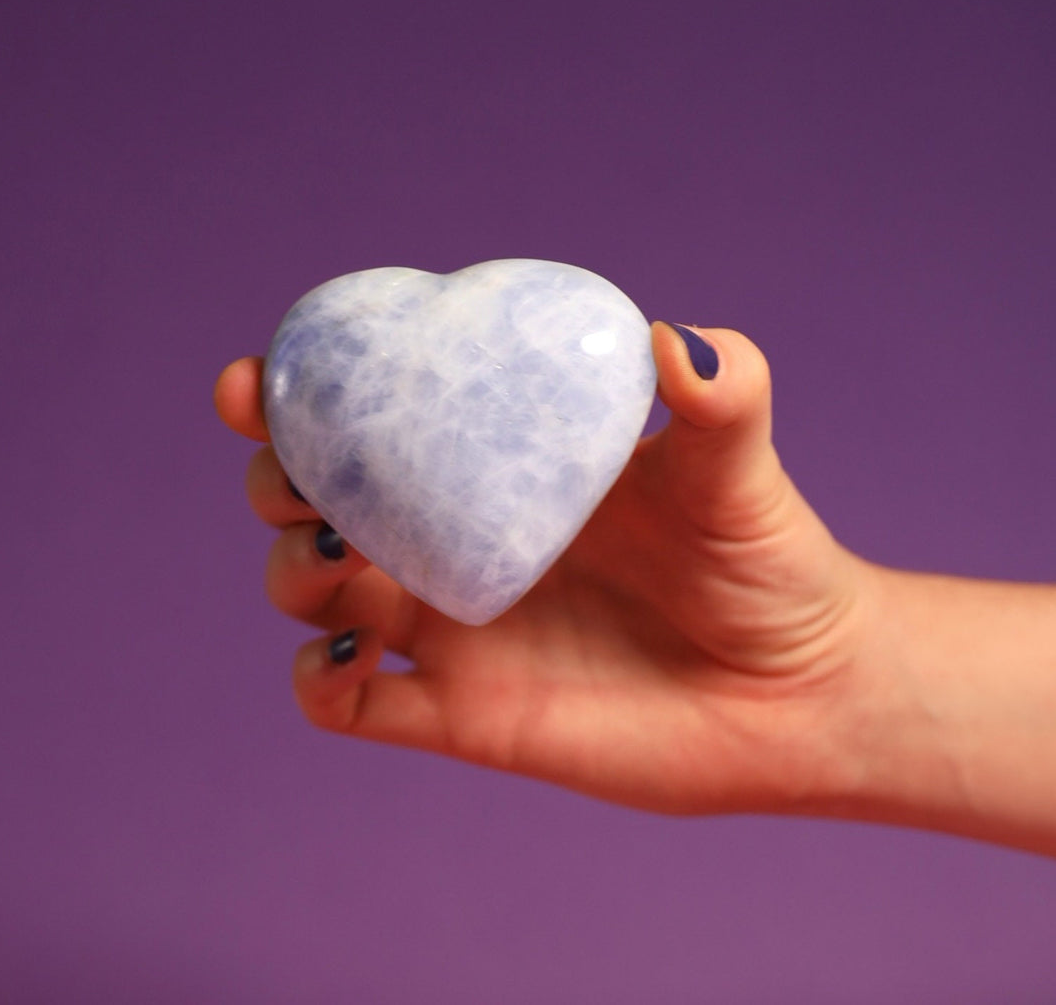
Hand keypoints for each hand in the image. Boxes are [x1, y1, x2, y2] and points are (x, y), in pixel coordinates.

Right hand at [215, 324, 881, 814]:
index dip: (293, 398)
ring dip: (291, 570)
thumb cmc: (766, 562)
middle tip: (297, 470)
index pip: (370, 421)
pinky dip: (317, 683)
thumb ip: (722, 395)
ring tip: (338, 554)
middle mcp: (455, 545)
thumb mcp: (737, 466)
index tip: (256, 380)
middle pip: (313, 504)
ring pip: (313, 598)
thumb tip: (678, 340)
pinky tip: (348, 654)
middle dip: (274, 481)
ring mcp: (451, 631)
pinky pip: (350, 706)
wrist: (799, 692)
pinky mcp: (459, 716)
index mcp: (497, 470)